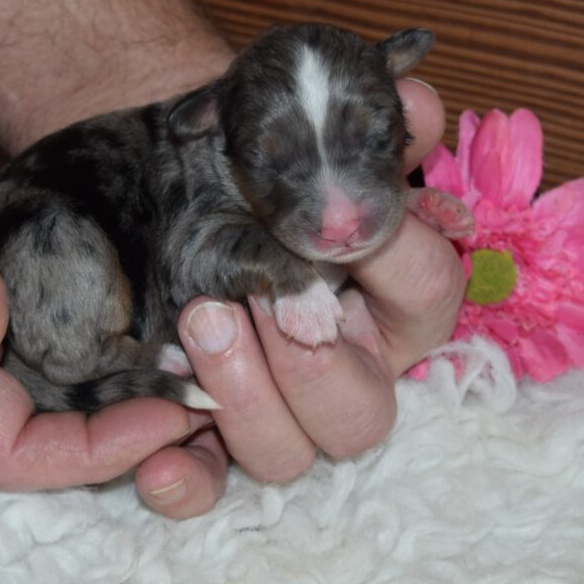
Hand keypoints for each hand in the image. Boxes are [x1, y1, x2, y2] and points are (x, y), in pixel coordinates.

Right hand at [0, 30, 215, 497]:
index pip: (4, 446)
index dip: (91, 452)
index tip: (171, 412)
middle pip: (41, 436)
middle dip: (126, 433)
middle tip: (206, 398)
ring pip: (55, 395)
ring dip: (126, 398)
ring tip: (200, 370)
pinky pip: (57, 341)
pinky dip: (111, 348)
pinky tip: (161, 323)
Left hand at [136, 78, 466, 516]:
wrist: (172, 185)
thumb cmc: (254, 165)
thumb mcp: (308, 138)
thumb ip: (366, 124)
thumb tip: (415, 99)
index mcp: (385, 303)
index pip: (427, 294)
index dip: (394, 256)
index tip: (337, 223)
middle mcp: (340, 369)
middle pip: (362, 414)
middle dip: (315, 364)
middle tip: (264, 304)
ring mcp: (273, 406)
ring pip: (288, 454)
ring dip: (246, 395)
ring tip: (200, 322)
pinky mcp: (206, 427)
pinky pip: (210, 484)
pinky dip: (186, 482)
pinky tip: (156, 459)